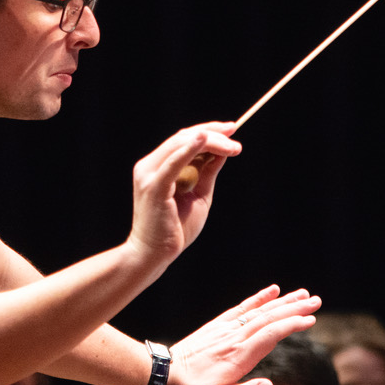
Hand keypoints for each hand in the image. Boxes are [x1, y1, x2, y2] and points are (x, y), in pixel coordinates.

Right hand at [124, 122, 240, 263]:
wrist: (154, 255)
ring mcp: (148, 175)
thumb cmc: (175, 228)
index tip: (231, 129)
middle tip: (236, 132)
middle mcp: (148, 166)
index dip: (208, 131)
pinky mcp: (154, 187)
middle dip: (212, 132)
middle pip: (182, 137)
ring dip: (209, 141)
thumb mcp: (199, 194)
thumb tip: (223, 151)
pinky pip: (173, 163)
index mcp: (157, 166)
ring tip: (233, 146)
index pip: (182, 139)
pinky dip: (189, 149)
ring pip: (180, 144)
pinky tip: (204, 140)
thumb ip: (207, 172)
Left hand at [163, 285, 320, 384]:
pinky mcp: (218, 326)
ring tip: (303, 294)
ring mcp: (225, 330)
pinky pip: (242, 308)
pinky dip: (258, 298)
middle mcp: (234, 338)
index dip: (291, 325)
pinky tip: (272, 290)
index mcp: (239, 356)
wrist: (162, 376)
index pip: (270, 335)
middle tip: (317, 300)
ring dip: (282, 301)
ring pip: (258, 311)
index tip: (311, 319)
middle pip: (269, 318)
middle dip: (294, 309)